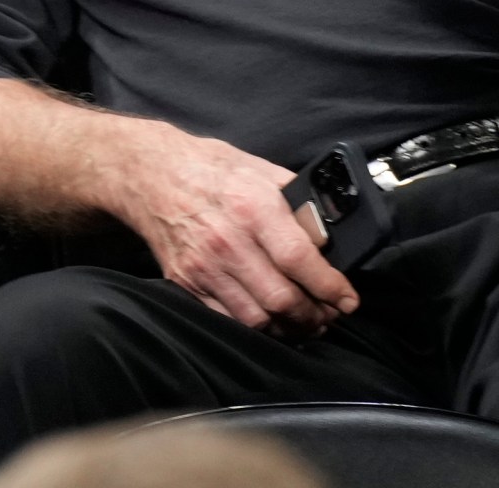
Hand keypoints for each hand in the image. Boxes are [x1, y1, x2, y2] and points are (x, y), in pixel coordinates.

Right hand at [107, 119, 359, 337]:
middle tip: (327, 315)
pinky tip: (268, 319)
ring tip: (302, 322)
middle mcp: (227, 241)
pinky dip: (254, 326)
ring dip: (287, 327)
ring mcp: (203, 265)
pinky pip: (226, 319)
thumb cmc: (210, 170)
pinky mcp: (185, 281)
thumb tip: (330, 233)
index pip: (300, 260)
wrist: (150, 174)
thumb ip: (297, 203)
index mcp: (252, 208)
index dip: (331, 288)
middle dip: (314, 315)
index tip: (347, 299)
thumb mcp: (261, 171)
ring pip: (257, 318)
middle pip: (282, 299)